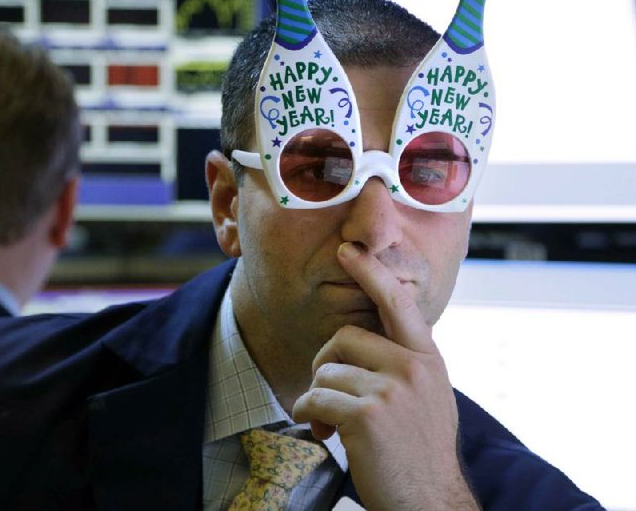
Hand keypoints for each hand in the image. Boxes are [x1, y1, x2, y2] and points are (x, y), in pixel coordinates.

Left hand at [292, 242, 478, 510]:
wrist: (430, 502)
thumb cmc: (420, 451)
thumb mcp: (429, 397)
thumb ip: (405, 365)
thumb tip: (367, 344)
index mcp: (427, 359)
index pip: (398, 304)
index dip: (371, 274)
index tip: (350, 251)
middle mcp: (412, 368)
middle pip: (343, 339)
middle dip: (325, 367)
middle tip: (326, 397)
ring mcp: (391, 391)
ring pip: (325, 373)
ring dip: (316, 400)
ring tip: (327, 425)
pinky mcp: (366, 416)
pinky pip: (315, 400)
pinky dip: (307, 416)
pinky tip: (319, 432)